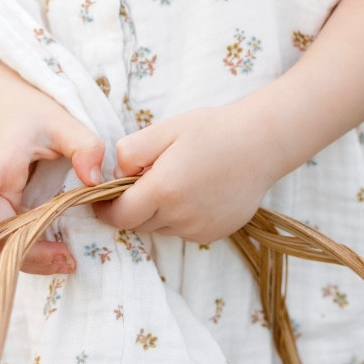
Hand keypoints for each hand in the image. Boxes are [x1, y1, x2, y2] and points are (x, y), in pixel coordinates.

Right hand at [0, 104, 105, 274]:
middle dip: (25, 253)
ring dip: (33, 260)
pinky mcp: (10, 217)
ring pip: (3, 246)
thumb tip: (93, 180)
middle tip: (67, 259)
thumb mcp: (62, 121)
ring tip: (69, 261)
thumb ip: (84, 145)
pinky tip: (63, 255)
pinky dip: (37, 254)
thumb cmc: (33, 117)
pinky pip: (16, 242)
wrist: (7, 116)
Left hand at [95, 106, 278, 243]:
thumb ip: (130, 152)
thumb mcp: (165, 129)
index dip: (105, 210)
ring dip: (156, 212)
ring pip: (160, 229)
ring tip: (174, 180)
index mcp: (163, 190)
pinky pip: (183, 231)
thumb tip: (115, 175)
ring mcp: (199, 229)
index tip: (101, 199)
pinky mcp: (214, 234)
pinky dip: (178, 217)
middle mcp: (180, 217)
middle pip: (138, 224)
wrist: (262, 144)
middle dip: (131, 207)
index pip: (119, 217)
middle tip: (143, 179)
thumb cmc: (212, 131)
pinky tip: (194, 191)